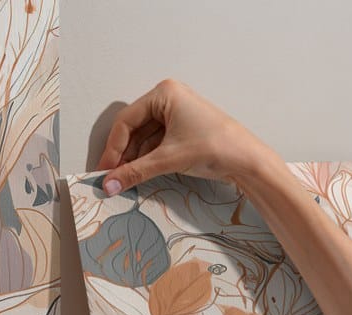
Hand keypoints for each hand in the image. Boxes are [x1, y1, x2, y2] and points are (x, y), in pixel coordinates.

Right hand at [96, 79, 270, 195]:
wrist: (247, 160)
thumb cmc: (214, 148)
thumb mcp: (168, 160)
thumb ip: (135, 172)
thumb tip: (108, 185)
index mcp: (163, 93)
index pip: (126, 121)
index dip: (113, 148)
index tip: (104, 171)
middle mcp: (168, 99)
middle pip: (134, 129)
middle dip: (123, 155)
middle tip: (112, 179)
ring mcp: (177, 114)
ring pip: (144, 138)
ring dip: (134, 159)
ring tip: (124, 181)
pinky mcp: (183, 131)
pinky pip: (157, 144)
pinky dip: (147, 159)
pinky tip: (139, 174)